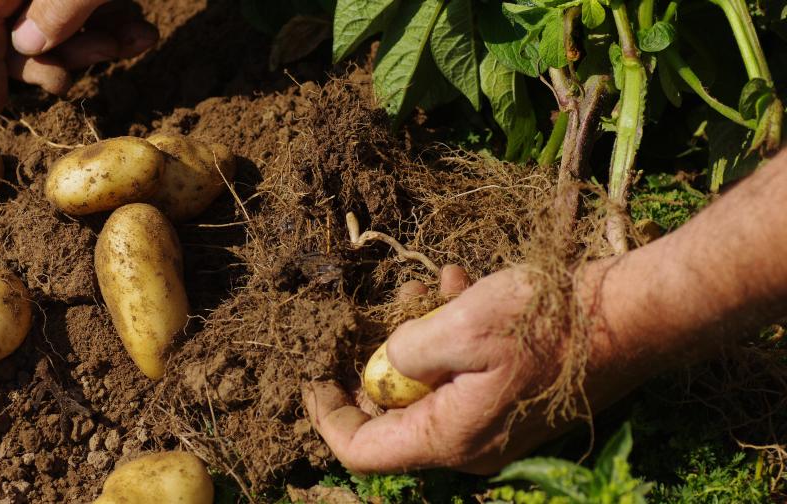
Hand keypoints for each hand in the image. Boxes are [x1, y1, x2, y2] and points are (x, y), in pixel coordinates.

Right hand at [0, 0, 158, 116]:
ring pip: (65, 28)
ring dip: (100, 46)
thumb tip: (27, 45)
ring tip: (138, 38)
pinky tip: (146, 34)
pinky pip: (95, 15)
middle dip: (61, 56)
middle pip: (21, 31)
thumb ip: (57, 8)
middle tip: (102, 55)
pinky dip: (119, 30)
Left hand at [305, 263, 646, 473]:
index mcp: (450, 438)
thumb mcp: (462, 325)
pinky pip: (464, 372)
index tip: (311, 372)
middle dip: (376, 363)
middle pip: (393, 416)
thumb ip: (406, 351)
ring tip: (423, 288)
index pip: (362, 451)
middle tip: (369, 318)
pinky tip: (459, 284)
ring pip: (429, 385)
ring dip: (418, 337)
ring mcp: (495, 421)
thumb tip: (385, 364)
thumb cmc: (548, 322)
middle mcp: (470, 442)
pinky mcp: (514, 396)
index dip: (326, 414)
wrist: (630, 315)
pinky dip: (452, 332)